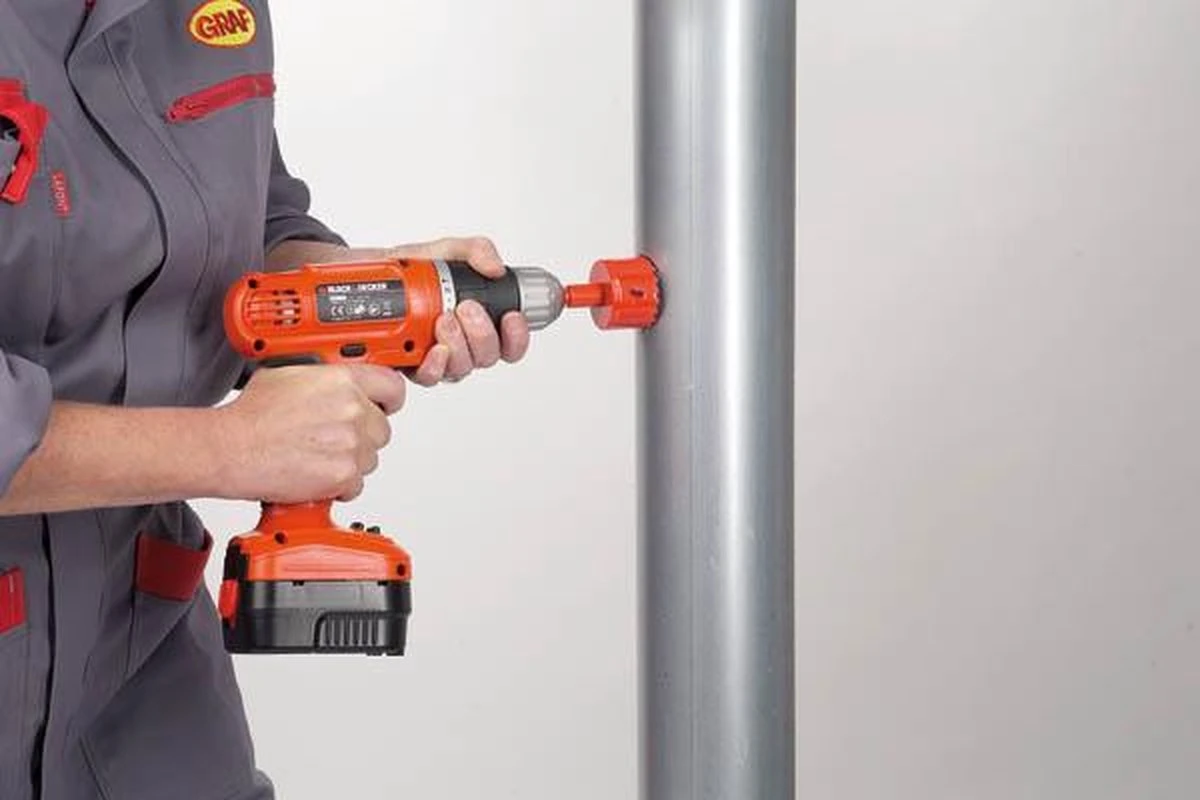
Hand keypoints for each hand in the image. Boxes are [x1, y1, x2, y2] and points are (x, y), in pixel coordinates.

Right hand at [218, 364, 405, 502]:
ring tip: (317, 456)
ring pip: (370, 458)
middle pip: (383, 428)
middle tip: (334, 438)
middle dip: (363, 435)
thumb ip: (328, 377)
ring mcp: (350, 444)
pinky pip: (357, 484)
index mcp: (342, 380)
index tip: (385, 406)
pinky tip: (315, 473)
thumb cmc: (252, 415)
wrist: (231, 449)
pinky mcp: (343, 475)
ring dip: (350, 461)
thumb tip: (344, 382)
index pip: (393, 387)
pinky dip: (339, 485)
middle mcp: (352, 410)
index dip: (389, 399)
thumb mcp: (291, 374)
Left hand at [385, 236, 530, 384]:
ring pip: (462, 368)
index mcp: (476, 321)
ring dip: (458, 345)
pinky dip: (435, 365)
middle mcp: (460, 344)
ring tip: (444, 320)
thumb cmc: (407, 269)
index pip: (509, 342)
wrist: (363, 275)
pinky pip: (430, 377)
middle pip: (487, 357)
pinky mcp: (411, 366)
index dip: (517, 336)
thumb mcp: (444, 250)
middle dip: (482, 334)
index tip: (511, 317)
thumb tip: (496, 268)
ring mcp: (437, 357)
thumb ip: (475, 251)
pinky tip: (432, 349)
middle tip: (467, 309)